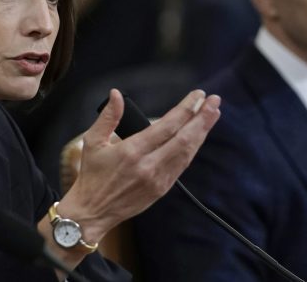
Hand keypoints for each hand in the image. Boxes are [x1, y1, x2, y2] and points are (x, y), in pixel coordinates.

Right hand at [58, 88, 220, 242]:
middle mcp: (149, 166)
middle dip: (202, 118)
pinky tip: (198, 136)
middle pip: (184, 139)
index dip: (185, 109)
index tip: (197, 95)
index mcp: (132, 151)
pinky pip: (182, 165)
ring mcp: (158, 179)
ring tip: (212, 114)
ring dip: (202, 132)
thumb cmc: (92, 174)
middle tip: (214, 101)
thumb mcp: (93, 142)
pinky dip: (192, 148)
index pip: (167, 126)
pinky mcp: (162, 189)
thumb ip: (108, 116)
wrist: (93, 211)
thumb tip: (116, 94)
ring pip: (187, 153)